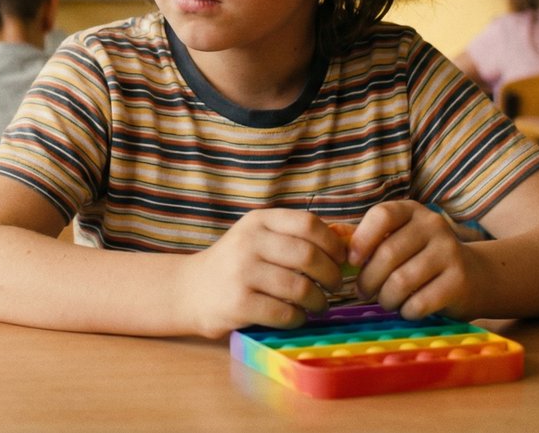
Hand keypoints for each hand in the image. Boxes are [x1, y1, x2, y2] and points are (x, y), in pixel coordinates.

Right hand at [175, 209, 347, 338]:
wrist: (190, 290)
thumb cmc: (236, 264)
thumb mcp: (260, 238)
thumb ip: (296, 236)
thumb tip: (349, 238)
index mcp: (258, 221)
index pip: (308, 223)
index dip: (332, 244)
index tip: (341, 259)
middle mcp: (248, 242)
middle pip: (308, 256)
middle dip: (331, 275)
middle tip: (335, 287)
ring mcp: (241, 273)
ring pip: (300, 288)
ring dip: (318, 301)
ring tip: (318, 306)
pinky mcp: (238, 304)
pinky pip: (284, 313)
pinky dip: (298, 318)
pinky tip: (295, 317)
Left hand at [348, 201, 481, 320]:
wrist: (475, 276)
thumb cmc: (422, 258)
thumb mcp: (399, 239)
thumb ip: (369, 239)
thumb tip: (332, 242)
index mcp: (412, 211)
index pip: (382, 216)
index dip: (361, 240)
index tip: (351, 261)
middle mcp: (433, 225)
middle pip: (388, 254)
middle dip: (368, 279)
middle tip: (363, 292)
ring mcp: (449, 252)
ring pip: (401, 281)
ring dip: (386, 298)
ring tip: (386, 301)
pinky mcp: (459, 281)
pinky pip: (419, 302)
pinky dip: (406, 311)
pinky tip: (407, 309)